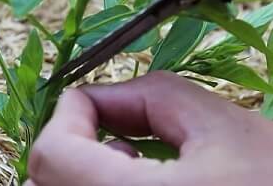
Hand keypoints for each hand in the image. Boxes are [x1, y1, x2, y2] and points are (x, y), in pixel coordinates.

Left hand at [26, 72, 272, 185]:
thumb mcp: (224, 126)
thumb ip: (148, 95)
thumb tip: (98, 97)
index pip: (51, 156)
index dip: (67, 115)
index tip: (95, 99)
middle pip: (48, 184)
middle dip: (73, 145)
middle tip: (118, 132)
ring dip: (84, 174)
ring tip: (140, 164)